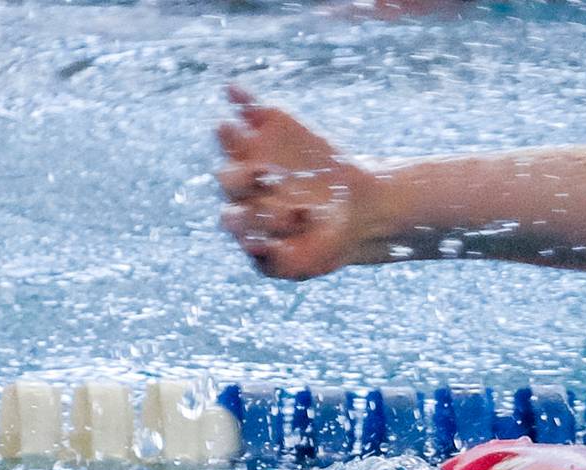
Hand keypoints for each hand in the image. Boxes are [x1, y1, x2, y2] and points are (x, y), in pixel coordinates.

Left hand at [213, 85, 376, 280]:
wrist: (357, 209)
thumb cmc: (325, 242)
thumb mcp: (305, 264)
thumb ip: (277, 264)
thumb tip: (251, 246)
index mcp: (243, 217)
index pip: (233, 217)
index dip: (247, 218)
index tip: (269, 218)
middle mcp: (240, 184)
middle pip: (227, 178)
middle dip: (242, 179)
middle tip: (266, 177)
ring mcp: (251, 150)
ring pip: (230, 141)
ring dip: (227, 135)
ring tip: (231, 129)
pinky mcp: (269, 122)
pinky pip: (248, 108)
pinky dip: (240, 97)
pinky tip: (233, 89)